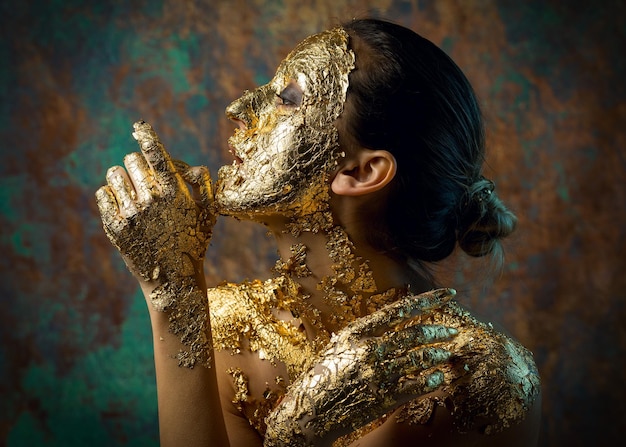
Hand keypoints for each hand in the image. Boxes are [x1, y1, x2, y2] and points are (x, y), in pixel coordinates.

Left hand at [95, 121, 214, 309]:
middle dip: (139, 165)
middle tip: (145, 180)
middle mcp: (151, 199)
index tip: (140, 126)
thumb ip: (204, 185)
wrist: (174, 280)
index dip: (147, 136)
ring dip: (123, 177)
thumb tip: (191, 167)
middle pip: (132, 159)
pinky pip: (103, 194)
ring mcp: (131, 213)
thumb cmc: (194, 242)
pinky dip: (111, 195)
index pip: (156, 154)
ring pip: (115, 173)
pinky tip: (123, 207)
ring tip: (133, 192)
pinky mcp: (115, 227)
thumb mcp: (208, 214)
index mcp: (175, 192)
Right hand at [264, 288, 457, 445]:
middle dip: (439, 331)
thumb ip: (363, 334)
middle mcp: (368, 349)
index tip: (448, 295)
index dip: (428, 301)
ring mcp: (377, 374)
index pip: (400, 310)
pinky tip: (439, 377)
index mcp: (357, 332)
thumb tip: (390, 321)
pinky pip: (417, 386)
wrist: (308, 413)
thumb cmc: (322, 377)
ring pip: (420, 359)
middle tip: (452, 331)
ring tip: (448, 353)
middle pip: (414, 334)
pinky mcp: (383, 397)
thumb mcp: (339, 346)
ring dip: (439, 354)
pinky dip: (432, 380)